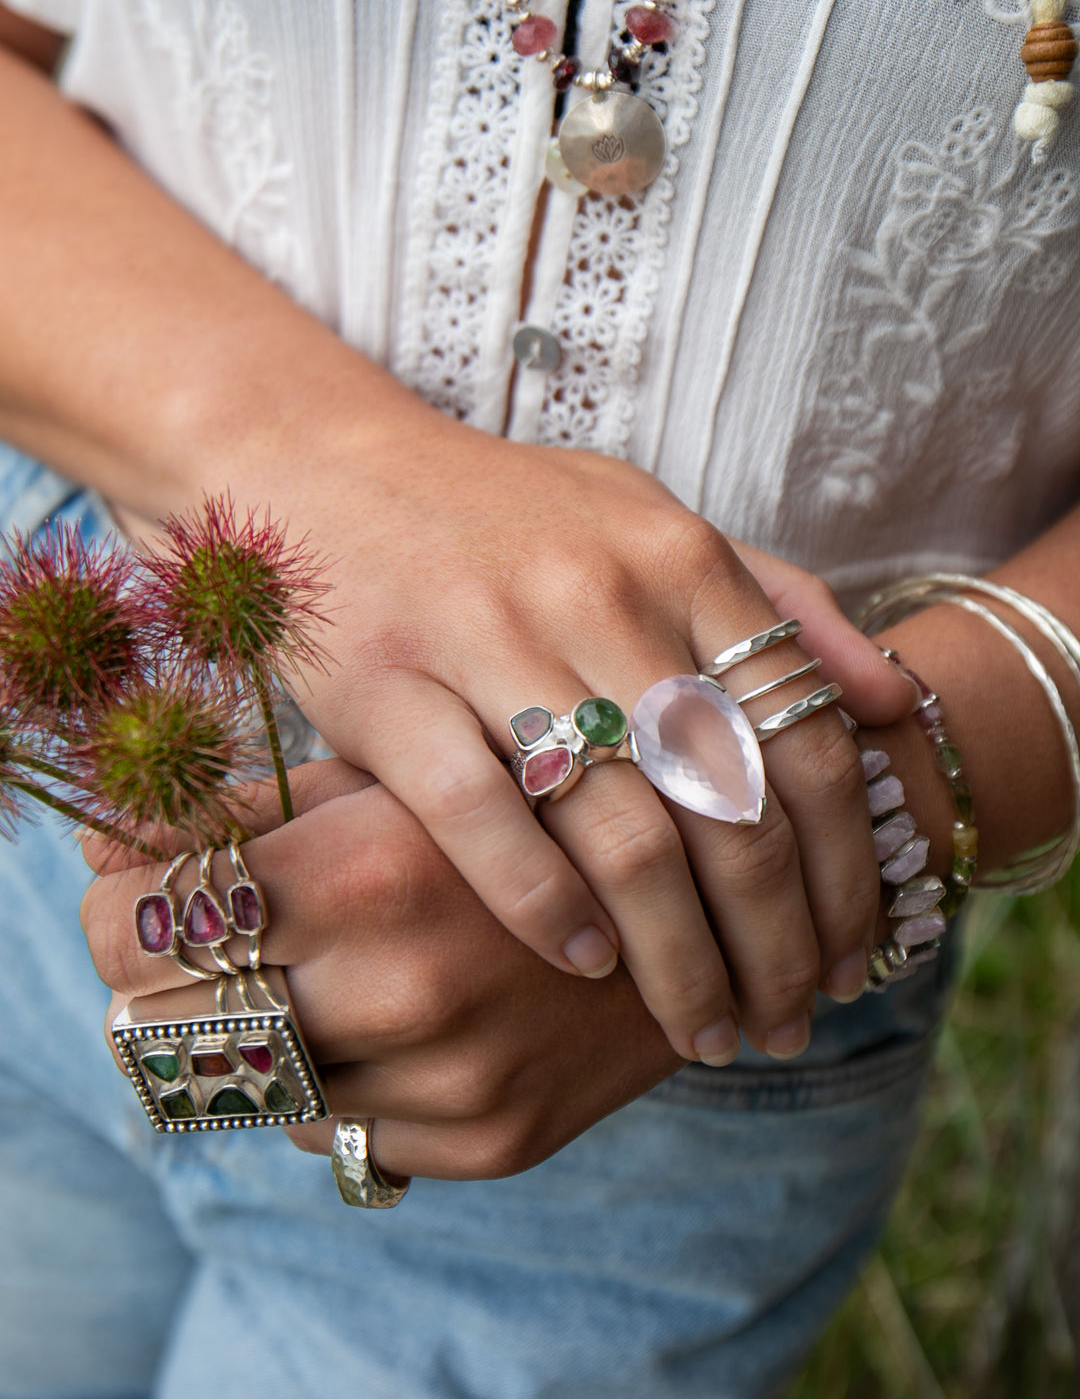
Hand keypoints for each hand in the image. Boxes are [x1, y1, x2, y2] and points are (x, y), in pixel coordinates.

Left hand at [81, 762, 681, 1180]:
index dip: (117, 905)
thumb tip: (111, 833)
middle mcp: (401, 987)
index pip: (135, 922)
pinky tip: (395, 1021)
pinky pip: (347, 1138)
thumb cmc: (531, 792)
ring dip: (263, 1037)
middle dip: (169, 979)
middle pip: (166, 1025)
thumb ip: (255, 803)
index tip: (141, 890)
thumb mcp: (396, 763)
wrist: (717, 879)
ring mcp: (449, 1081)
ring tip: (319, 970)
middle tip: (211, 935)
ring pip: (256, 1092)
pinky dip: (344, 1086)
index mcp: (366, 866)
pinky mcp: (494, 1142)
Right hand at [224, 411, 916, 1060]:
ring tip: (704, 1027)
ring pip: (621, 834)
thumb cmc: (504, 515)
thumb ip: (780, 598)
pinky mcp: (387, 687)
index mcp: (680, 556)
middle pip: (729, 808)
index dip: (845, 870)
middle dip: (776, 944)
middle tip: (786, 1023)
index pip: (805, 740)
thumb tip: (894, 698)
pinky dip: (542, 906)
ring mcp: (487, 638)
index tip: (852, 957)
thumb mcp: (654, 520)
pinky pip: (483, 821)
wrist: (324, 471)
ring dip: (675, 958)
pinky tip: (581, 964)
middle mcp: (598, 594)